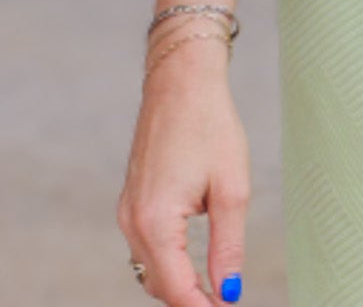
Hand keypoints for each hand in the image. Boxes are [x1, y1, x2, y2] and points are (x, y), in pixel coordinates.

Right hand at [117, 36, 249, 304]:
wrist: (181, 81)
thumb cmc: (210, 125)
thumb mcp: (231, 188)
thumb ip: (228, 246)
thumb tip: (229, 292)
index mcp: (156, 221)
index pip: (176, 289)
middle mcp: (133, 221)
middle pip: (159, 284)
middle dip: (189, 300)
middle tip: (226, 303)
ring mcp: (127, 211)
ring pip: (150, 268)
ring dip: (178, 284)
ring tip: (214, 292)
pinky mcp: (131, 201)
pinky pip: (145, 247)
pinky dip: (167, 262)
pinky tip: (193, 265)